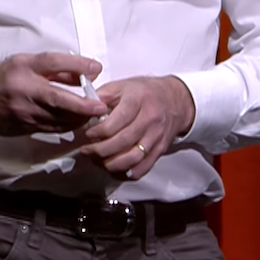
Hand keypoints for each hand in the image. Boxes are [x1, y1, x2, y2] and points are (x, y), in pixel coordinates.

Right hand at [0, 52, 107, 136]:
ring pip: (57, 117)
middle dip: (82, 104)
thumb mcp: (25, 63)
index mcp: (23, 67)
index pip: (53, 63)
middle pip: (57, 97)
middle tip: (101, 106)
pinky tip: (80, 120)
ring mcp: (24, 111)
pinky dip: (69, 124)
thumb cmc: (5, 77)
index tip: (96, 68)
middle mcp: (24, 89)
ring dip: (80, 117)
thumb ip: (53, 68)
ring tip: (95, 113)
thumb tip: (84, 73)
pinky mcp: (25, 126)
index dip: (77, 65)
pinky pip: (52, 127)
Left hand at [79, 76, 195, 179]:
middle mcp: (149, 119)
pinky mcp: (160, 150)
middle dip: (99, 151)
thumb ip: (102, 97)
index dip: (97, 132)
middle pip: (122, 143)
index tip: (87, 134)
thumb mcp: (122, 85)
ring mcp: (156, 136)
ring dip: (110, 164)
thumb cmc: (145, 92)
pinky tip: (114, 168)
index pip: (115, 123)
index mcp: (138, 100)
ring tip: (97, 161)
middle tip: (87, 151)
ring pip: (132, 159)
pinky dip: (125, 173)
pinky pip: (142, 169)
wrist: (175, 100)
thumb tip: (84, 110)